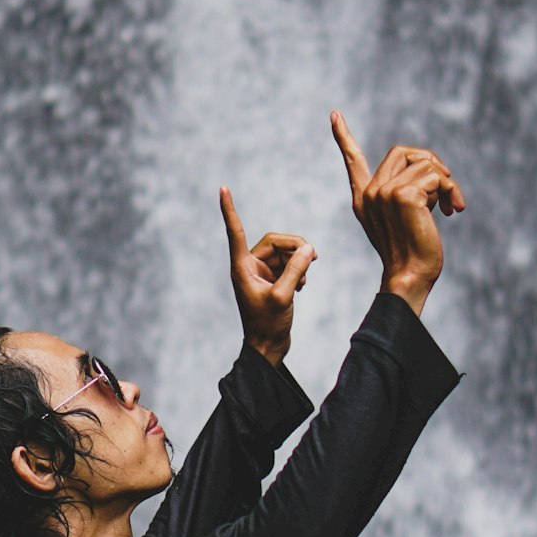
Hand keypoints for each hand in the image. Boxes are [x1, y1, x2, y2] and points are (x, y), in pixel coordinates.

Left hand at [219, 187, 316, 366]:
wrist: (268, 347)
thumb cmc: (268, 325)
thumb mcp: (284, 295)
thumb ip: (296, 269)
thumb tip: (308, 248)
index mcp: (242, 267)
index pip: (236, 231)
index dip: (229, 210)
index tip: (222, 189)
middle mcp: (249, 266)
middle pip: (275, 241)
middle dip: (295, 247)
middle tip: (314, 256)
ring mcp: (261, 273)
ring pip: (284, 252)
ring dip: (299, 261)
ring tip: (305, 280)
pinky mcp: (271, 280)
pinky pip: (288, 264)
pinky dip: (298, 270)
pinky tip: (301, 286)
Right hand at [330, 109, 464, 316]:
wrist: (411, 277)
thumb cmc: (413, 252)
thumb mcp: (405, 217)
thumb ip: (407, 192)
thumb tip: (436, 171)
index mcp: (364, 198)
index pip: (353, 161)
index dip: (344, 137)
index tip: (335, 115)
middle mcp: (370, 193)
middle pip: (403, 151)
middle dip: (431, 162)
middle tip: (446, 186)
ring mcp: (384, 193)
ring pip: (425, 163)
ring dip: (446, 182)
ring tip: (450, 206)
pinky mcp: (403, 196)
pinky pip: (437, 176)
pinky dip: (451, 191)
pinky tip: (452, 211)